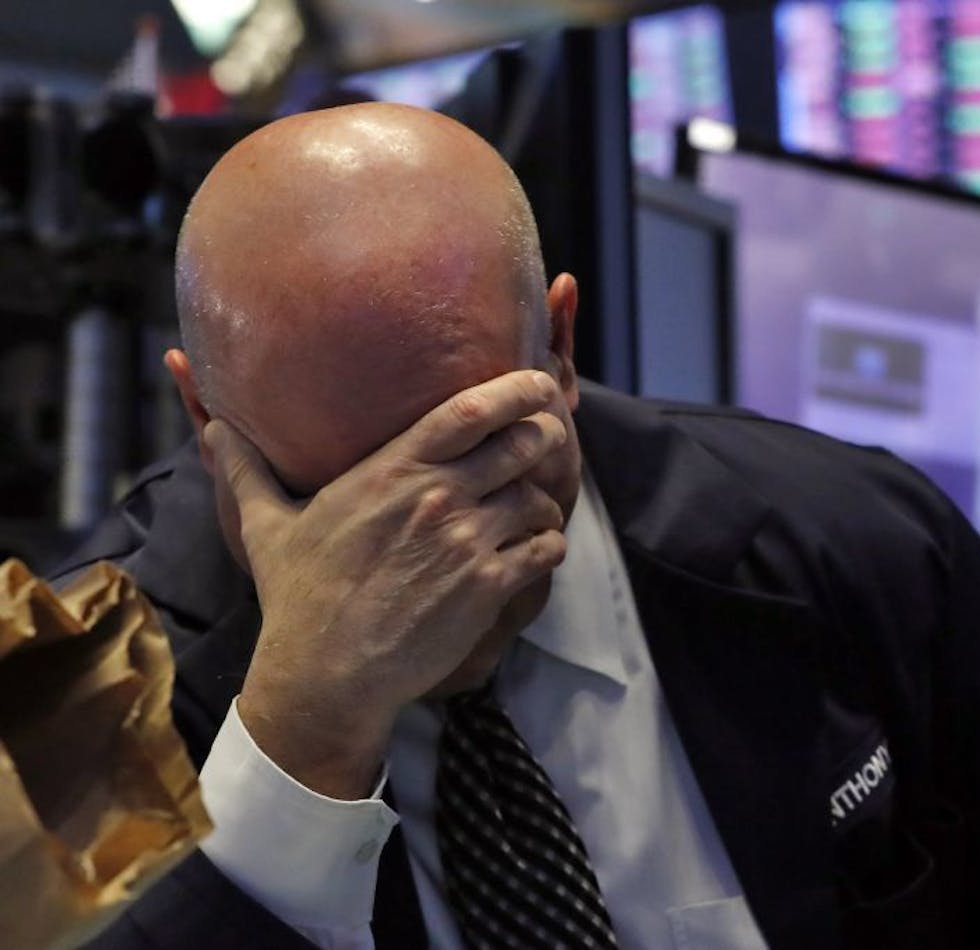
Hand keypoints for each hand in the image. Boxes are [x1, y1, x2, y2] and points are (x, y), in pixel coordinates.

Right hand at [206, 369, 570, 797]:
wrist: (326, 674)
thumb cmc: (297, 598)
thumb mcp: (266, 526)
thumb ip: (247, 471)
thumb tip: (215, 429)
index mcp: (390, 471)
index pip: (469, 410)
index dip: (515, 390)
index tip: (538, 383)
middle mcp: (436, 497)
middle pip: (521, 445)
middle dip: (543, 438)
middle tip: (547, 442)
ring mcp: (465, 542)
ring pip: (538, 499)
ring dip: (545, 502)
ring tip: (535, 511)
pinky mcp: (486, 587)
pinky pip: (544, 549)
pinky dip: (549, 545)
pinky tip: (536, 551)